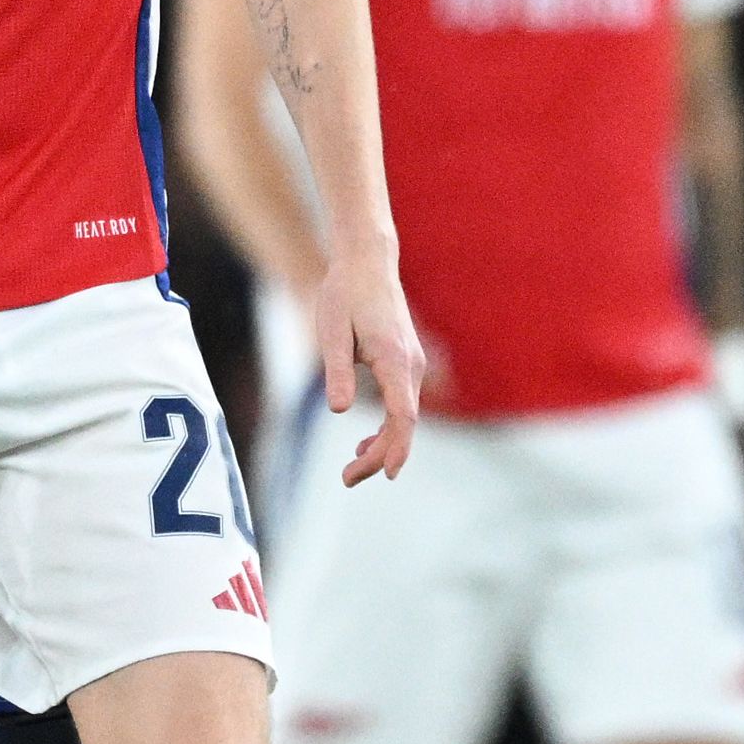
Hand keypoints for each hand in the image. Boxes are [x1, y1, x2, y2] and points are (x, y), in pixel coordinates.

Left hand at [307, 248, 422, 484]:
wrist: (367, 264)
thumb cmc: (344, 294)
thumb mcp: (332, 331)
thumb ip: (336, 371)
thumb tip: (340, 411)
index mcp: (394, 359)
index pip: (403, 415)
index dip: (397, 447)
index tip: (388, 474)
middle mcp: (411, 366)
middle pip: (404, 424)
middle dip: (380, 456)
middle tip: (347, 479)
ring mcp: (412, 365)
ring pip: (405, 418)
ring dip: (383, 446)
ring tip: (352, 470)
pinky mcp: (406, 364)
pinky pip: (403, 405)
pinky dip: (388, 428)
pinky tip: (366, 443)